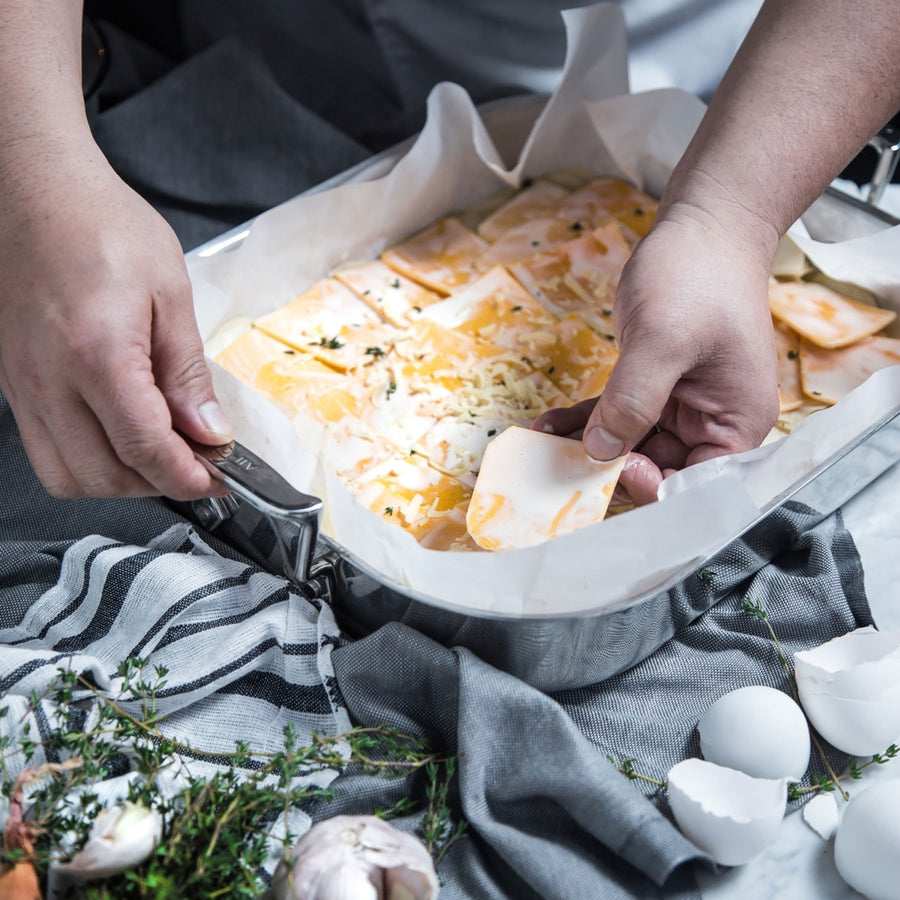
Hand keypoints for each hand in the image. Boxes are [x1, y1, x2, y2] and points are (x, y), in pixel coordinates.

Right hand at [0, 141, 231, 499]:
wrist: (33, 190)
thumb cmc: (101, 225)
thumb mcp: (169, 293)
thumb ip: (188, 373)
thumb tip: (210, 431)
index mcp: (96, 354)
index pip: (144, 447)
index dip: (187, 476)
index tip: (216, 478)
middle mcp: (48, 380)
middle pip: (104, 475)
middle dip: (159, 484)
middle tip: (198, 465)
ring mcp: (22, 386)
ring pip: (67, 476)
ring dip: (121, 482)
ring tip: (161, 456)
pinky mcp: (13, 384)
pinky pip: (45, 451)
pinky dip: (87, 462)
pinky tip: (120, 438)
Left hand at [533, 210, 779, 504]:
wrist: (699, 227)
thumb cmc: (697, 277)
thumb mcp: (663, 340)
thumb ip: (634, 400)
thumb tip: (601, 453)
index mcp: (735, 423)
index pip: (697, 483)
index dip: (655, 486)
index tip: (614, 467)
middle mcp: (710, 424)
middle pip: (659, 470)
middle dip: (609, 471)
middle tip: (560, 468)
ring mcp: (680, 407)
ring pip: (629, 445)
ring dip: (587, 448)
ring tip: (542, 449)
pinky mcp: (652, 389)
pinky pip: (616, 417)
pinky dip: (585, 422)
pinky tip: (548, 426)